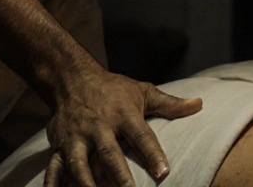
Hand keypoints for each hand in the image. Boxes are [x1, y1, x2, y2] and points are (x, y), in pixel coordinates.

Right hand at [44, 66, 201, 186]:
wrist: (71, 78)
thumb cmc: (113, 89)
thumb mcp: (142, 91)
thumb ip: (169, 104)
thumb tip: (199, 105)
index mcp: (122, 113)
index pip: (140, 135)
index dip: (152, 153)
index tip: (164, 172)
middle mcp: (98, 126)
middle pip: (109, 153)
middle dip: (119, 176)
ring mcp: (76, 137)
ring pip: (79, 164)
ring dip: (86, 185)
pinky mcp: (59, 146)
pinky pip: (54, 169)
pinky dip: (53, 185)